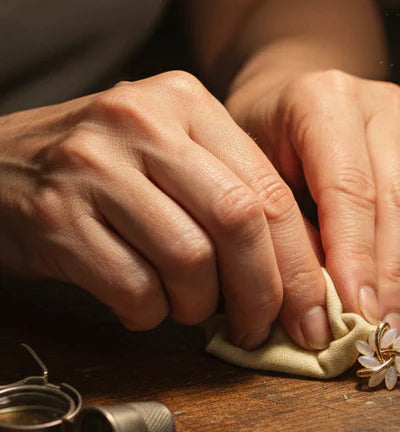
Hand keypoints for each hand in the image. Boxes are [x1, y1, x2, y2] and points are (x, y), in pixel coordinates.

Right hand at [0, 71, 329, 349]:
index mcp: (187, 103)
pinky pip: (134, 287)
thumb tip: (302, 279)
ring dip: (199, 306)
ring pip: (190, 260)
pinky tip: (142, 305)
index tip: (312, 312)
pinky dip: (149, 313)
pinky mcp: (56, 215)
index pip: (268, 193)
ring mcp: (94, 165)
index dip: (300, 265)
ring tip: (186, 308)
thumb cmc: (103, 172)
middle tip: (257, 328)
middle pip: (239, 223)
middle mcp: (142, 123)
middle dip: (262, 292)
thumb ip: (233, 194)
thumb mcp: (171, 154)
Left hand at [227, 69, 399, 330]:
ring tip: (391, 320)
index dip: (355, 258)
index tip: (356, 315)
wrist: (288, 92)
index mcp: (322, 99)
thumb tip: (318, 303)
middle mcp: (377, 103)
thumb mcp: (249, 175)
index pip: (348, 189)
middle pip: (398, 200)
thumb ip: (284, 228)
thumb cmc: (257, 140)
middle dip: (389, 275)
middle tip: (379, 331)